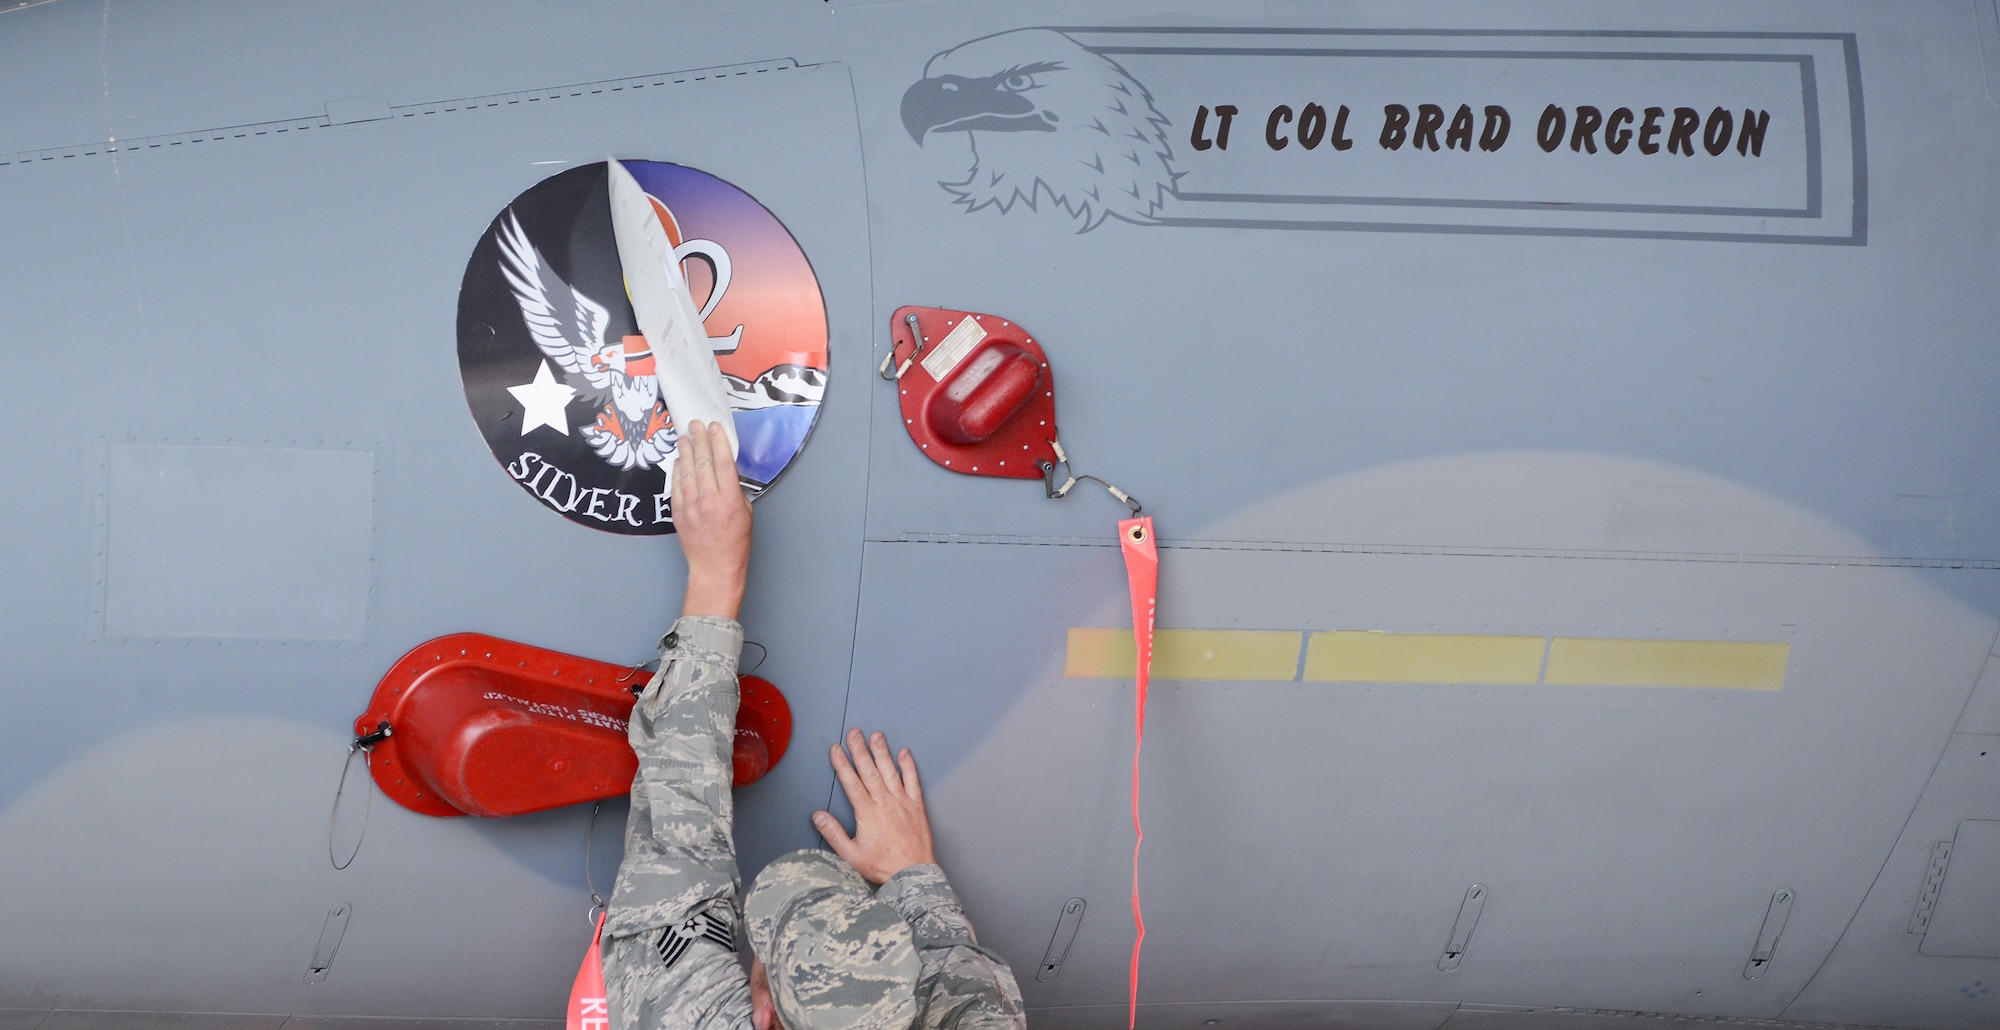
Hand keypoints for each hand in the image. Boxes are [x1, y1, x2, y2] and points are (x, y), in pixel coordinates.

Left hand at [671, 420, 751, 619]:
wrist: (715, 567)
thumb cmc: (734, 544)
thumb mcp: (746, 513)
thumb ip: (735, 490)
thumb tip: (725, 471)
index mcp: (729, 500)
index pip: (723, 462)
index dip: (718, 441)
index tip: (715, 427)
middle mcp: (708, 500)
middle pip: (703, 462)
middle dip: (700, 440)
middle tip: (696, 424)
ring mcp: (690, 506)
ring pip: (686, 471)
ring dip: (686, 451)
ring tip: (685, 436)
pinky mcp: (678, 512)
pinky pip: (676, 486)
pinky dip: (677, 470)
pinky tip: (679, 460)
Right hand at [813, 729, 936, 885]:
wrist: (913, 874)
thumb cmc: (883, 866)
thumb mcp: (851, 854)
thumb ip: (833, 833)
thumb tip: (818, 816)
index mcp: (867, 813)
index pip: (852, 782)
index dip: (842, 764)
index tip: (836, 749)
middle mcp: (885, 803)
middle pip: (869, 771)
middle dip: (860, 750)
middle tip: (854, 733)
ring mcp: (903, 802)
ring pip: (890, 772)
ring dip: (882, 752)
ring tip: (876, 736)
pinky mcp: (917, 806)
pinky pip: (913, 781)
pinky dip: (909, 766)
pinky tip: (905, 753)